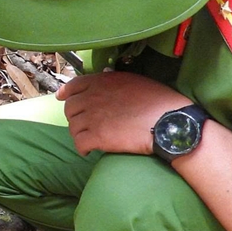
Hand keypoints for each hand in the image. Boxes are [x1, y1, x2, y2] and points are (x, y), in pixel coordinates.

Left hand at [56, 72, 188, 156]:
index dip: (66, 93)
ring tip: (91, 138)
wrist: (169, 121)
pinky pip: (79, 143)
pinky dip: (82, 148)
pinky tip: (89, 150)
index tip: (61, 98)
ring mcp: (93, 117)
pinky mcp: (97, 137)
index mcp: (101, 81)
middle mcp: (93, 97)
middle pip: (70, 108)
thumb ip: (113, 81)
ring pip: (73, 127)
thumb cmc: (159, 101)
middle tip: (86, 124)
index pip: (73, 85)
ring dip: (80, 133)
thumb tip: (104, 80)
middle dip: (75, 116)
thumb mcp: (134, 81)